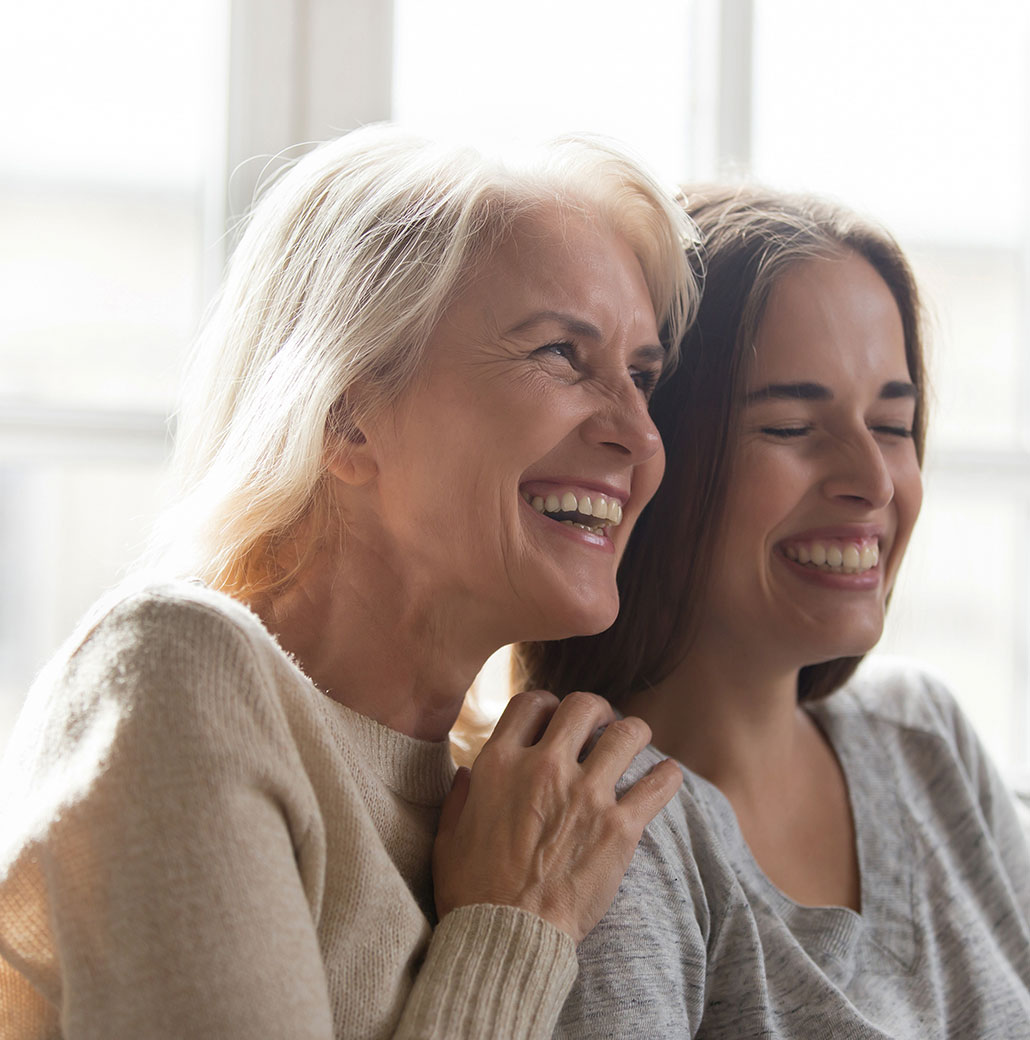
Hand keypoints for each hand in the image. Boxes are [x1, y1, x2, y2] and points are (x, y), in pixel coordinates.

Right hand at [433, 689, 681, 942]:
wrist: (507, 940)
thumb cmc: (472, 893)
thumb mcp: (447, 838)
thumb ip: (459, 797)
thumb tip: (469, 771)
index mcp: (500, 764)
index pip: (531, 703)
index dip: (547, 705)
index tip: (555, 719)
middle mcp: (544, 768)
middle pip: (583, 706)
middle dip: (595, 711)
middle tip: (600, 725)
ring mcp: (586, 796)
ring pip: (626, 733)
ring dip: (633, 733)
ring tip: (634, 742)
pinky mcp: (619, 828)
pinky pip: (657, 784)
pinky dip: (666, 776)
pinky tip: (665, 775)